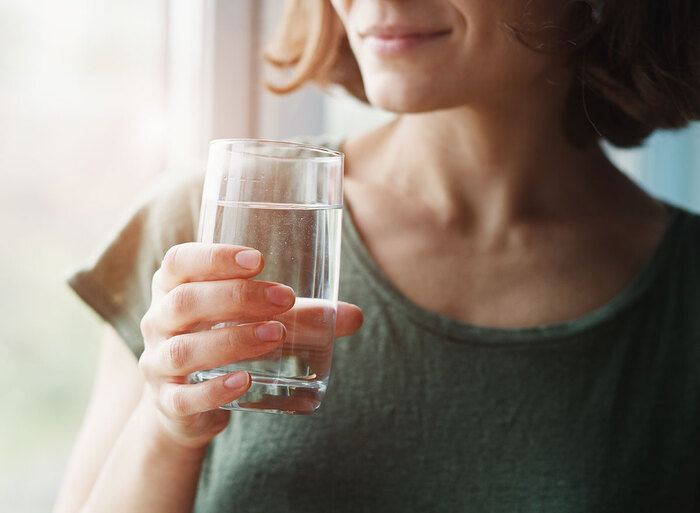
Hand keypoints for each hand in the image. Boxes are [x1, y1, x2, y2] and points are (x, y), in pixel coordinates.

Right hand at [138, 243, 362, 448]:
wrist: (188, 404)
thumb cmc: (225, 341)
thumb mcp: (255, 321)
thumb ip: (301, 316)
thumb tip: (355, 316)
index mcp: (173, 288)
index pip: (179, 261)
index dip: (213, 257)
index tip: (258, 259)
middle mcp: (158, 321)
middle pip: (184, 301)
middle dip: (235, 297)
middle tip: (283, 298)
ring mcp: (158, 363)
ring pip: (184, 349)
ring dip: (232, 340)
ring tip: (275, 335)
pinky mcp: (168, 402)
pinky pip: (184, 397)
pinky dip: (214, 390)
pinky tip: (245, 381)